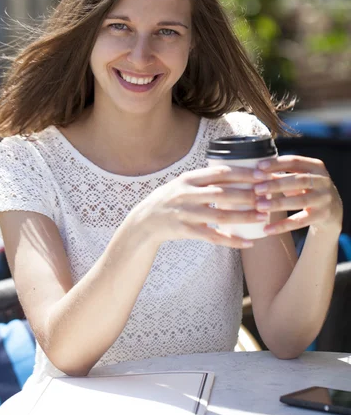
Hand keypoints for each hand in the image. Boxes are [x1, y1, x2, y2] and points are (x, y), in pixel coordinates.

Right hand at [133, 165, 269, 248]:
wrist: (145, 222)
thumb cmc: (170, 199)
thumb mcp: (183, 183)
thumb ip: (205, 179)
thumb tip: (237, 172)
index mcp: (189, 178)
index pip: (220, 173)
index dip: (243, 173)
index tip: (262, 174)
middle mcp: (187, 194)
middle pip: (223, 194)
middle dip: (248, 195)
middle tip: (269, 196)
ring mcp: (186, 213)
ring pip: (221, 216)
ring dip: (245, 216)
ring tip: (264, 216)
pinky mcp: (186, 231)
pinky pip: (213, 237)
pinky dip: (232, 240)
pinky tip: (248, 242)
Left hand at [253, 155, 342, 235]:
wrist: (332, 211)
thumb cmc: (306, 190)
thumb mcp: (298, 178)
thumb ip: (280, 174)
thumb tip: (253, 172)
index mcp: (315, 166)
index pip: (294, 161)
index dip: (276, 164)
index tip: (258, 167)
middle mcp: (323, 181)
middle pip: (298, 181)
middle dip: (276, 184)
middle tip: (256, 188)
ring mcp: (324, 199)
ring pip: (300, 201)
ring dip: (278, 203)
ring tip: (259, 206)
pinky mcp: (322, 216)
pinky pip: (300, 221)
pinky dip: (282, 226)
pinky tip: (267, 229)